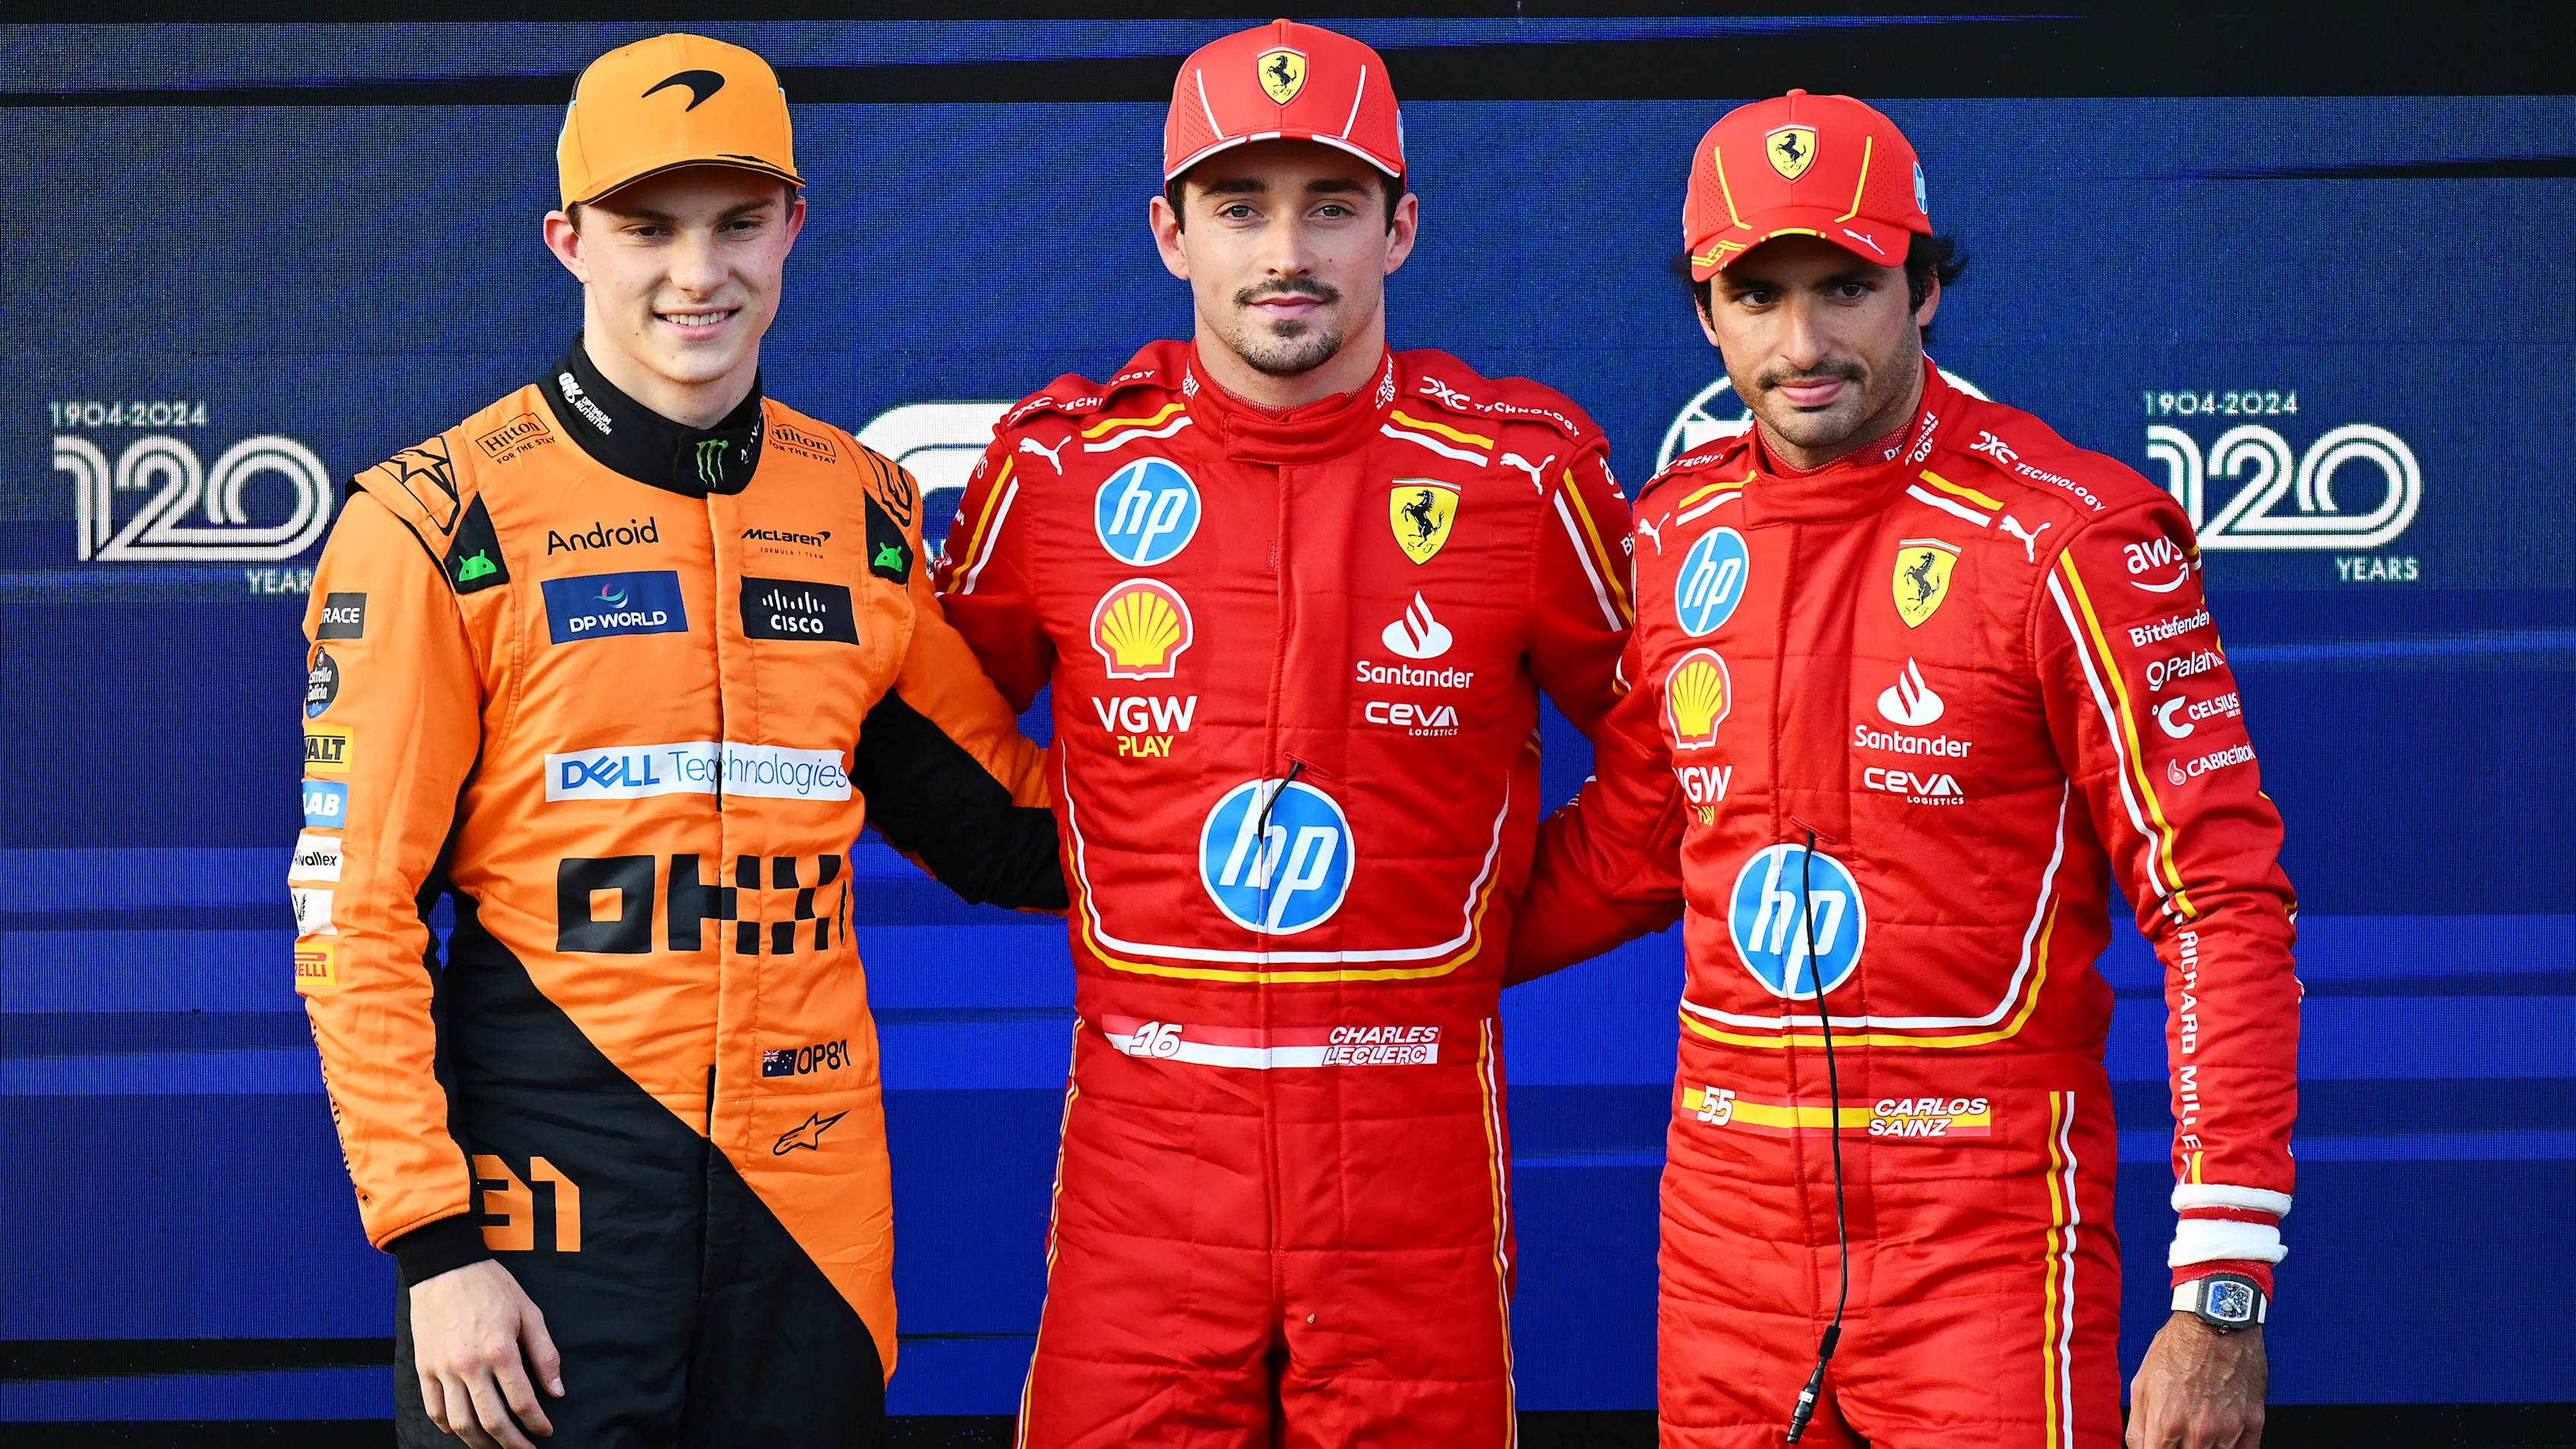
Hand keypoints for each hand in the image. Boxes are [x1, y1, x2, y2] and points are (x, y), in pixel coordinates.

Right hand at [409, 1260, 562, 1447]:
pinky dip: (449, 1427)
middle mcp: (470, 1365)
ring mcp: (443, 1369)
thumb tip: (557, 1391)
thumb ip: (545, 1354)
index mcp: (500, 1350)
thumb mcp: (529, 1312)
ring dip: (480, 1443)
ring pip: (460, 1423)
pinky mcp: (424, 1368)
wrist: (445, 1267)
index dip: (537, 1423)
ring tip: (495, 1447)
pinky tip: (463, 1430)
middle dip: (512, 1443)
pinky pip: (434, 1410)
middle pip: (492, 1421)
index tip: (546, 1431)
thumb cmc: (491, 1285)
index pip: (522, 1402)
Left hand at [2127, 1312, 2265, 1448]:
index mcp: (2167, 1422)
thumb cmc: (2179, 1346)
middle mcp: (2199, 1431)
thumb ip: (2138, 1426)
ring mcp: (2229, 1429)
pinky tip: (2221, 1437)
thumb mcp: (2141, 1383)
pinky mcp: (2254, 1422)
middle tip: (2179, 1436)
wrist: (2216, 1321)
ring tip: (2197, 1432)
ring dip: (2205, 1448)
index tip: (2159, 1446)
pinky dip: (2232, 1448)